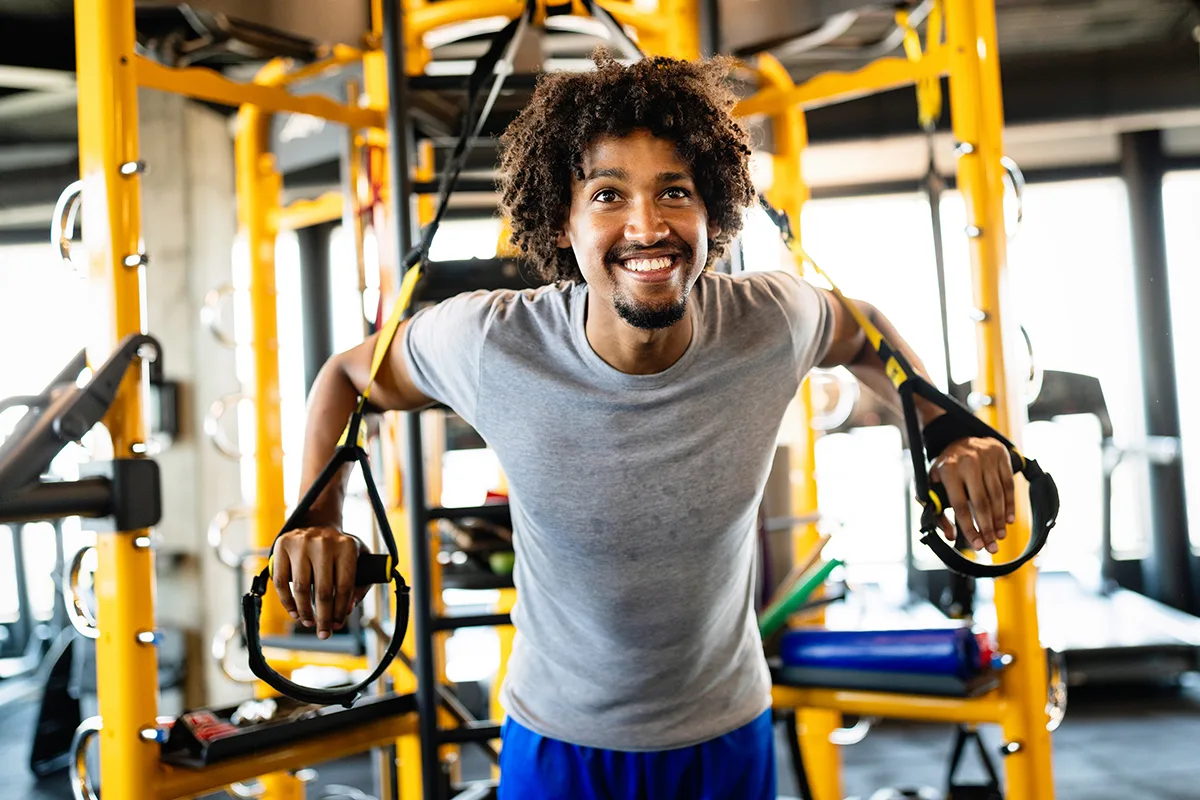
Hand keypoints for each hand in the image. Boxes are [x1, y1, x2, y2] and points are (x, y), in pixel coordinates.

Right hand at [271, 528, 368, 638]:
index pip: (344, 587)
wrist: (317, 523)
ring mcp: (301, 543)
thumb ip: (358, 585)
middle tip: (324, 633)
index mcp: (347, 546)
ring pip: (301, 588)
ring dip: (304, 612)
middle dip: (324, 617)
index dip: (340, 610)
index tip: (338, 624)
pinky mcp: (282, 545)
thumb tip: (346, 610)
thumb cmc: (339, 549)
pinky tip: (294, 612)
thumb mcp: (358, 560)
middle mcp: (324, 543)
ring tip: (309, 622)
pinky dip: (287, 601)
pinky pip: (281, 581)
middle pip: (323, 591)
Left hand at [929, 436, 1015, 554]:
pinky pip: (1009, 485)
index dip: (969, 527)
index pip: (959, 505)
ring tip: (1000, 536)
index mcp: (948, 470)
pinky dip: (1009, 504)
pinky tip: (1008, 520)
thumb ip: (936, 510)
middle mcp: (968, 463)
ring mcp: (986, 458)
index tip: (976, 545)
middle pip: (981, 503)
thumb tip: (950, 536)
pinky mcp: (1001, 456)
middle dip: (987, 528)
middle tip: (992, 547)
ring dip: (999, 519)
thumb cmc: (946, 467)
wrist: (959, 436)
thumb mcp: (932, 483)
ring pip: (997, 495)